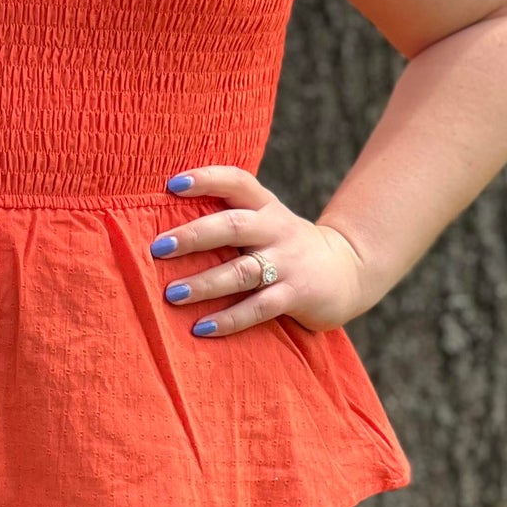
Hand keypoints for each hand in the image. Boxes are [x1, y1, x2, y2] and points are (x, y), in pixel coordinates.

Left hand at [149, 164, 365, 337]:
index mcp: (265, 206)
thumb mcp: (266, 220)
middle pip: (233, 226)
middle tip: (158, 247)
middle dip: (194, 236)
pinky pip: (259, 308)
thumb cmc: (286, 244)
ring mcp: (287, 263)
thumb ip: (228, 216)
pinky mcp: (296, 295)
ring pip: (242, 271)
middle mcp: (276, 230)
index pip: (237, 181)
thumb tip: (164, 221)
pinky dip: (229, 319)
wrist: (348, 270)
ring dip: (204, 284)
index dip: (206, 179)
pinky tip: (201, 327)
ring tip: (172, 294)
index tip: (173, 184)